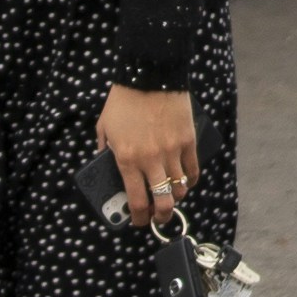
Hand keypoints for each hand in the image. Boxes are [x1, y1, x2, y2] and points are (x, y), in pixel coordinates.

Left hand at [97, 85, 200, 225]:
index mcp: (126, 159)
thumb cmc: (123, 101)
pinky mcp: (187, 141)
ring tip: (171, 195)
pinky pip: (192, 170)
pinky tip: (185, 181)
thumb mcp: (104, 127)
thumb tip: (106, 166)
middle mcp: (150, 161)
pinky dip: (190, 180)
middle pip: (163, 202)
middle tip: (159, 217)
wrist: (149, 76)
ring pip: (180, 189)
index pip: (136, 201)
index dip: (138, 217)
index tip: (138, 220)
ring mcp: (172, 152)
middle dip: (161, 216)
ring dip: (176, 197)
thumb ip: (104, 150)